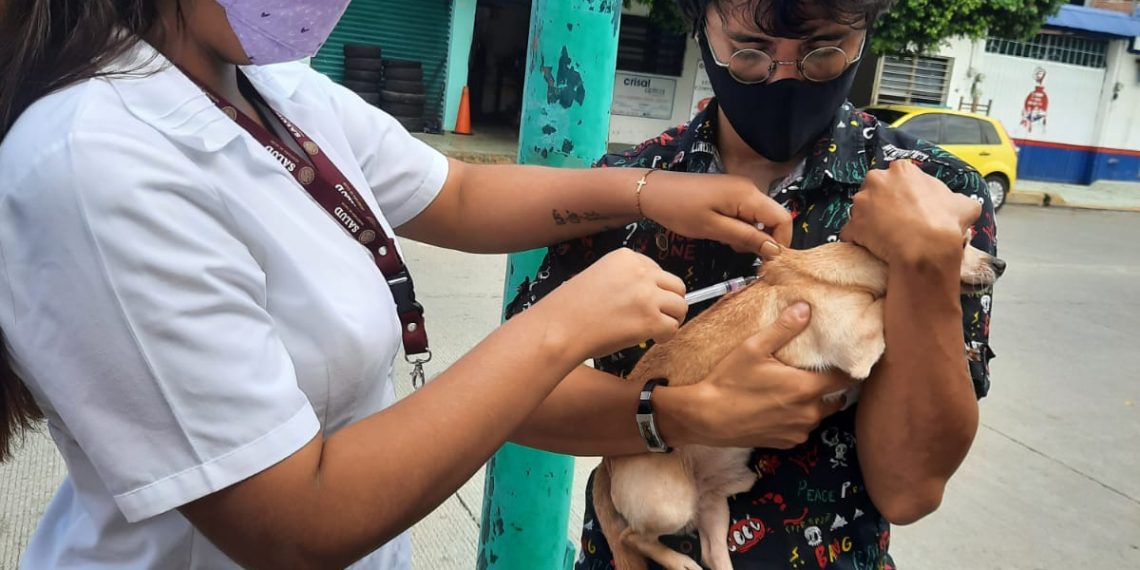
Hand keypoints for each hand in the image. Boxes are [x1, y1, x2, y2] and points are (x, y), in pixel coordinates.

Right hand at [535, 248, 686, 359]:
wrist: (559, 329)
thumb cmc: (570, 309)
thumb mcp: (598, 276)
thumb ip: (624, 279)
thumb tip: (649, 294)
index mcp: (625, 257)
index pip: (657, 270)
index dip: (654, 289)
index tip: (643, 302)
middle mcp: (640, 272)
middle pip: (676, 285)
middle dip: (669, 302)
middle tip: (657, 317)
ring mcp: (647, 295)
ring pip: (680, 306)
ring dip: (671, 319)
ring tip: (656, 329)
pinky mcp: (650, 320)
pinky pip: (672, 327)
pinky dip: (665, 336)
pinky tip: (652, 339)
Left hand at [641, 171, 792, 252]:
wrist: (653, 191)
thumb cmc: (680, 210)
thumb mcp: (713, 228)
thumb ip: (746, 237)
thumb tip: (775, 250)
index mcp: (748, 194)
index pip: (783, 218)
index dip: (781, 242)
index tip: (766, 261)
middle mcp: (749, 188)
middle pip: (772, 218)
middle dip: (763, 240)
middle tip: (741, 253)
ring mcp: (739, 189)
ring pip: (759, 218)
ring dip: (749, 235)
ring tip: (726, 242)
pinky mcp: (729, 193)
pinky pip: (745, 213)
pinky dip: (739, 227)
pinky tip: (722, 234)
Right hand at [664, 303, 852, 448]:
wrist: (706, 418)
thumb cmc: (728, 381)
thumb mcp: (753, 348)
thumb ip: (783, 329)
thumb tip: (805, 309)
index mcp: (805, 388)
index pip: (845, 378)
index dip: (846, 368)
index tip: (841, 360)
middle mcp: (808, 414)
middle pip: (836, 400)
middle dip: (830, 388)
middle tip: (816, 374)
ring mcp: (798, 431)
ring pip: (818, 416)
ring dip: (813, 405)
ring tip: (796, 391)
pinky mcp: (786, 443)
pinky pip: (802, 429)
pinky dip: (797, 419)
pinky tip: (780, 408)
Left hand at [839, 159, 981, 265]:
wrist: (926, 249)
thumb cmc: (945, 223)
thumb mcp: (964, 205)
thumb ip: (958, 199)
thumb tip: (963, 204)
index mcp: (901, 170)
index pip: (898, 175)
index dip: (904, 191)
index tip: (909, 204)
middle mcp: (876, 180)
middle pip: (875, 189)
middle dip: (882, 202)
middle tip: (895, 220)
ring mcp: (860, 203)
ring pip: (861, 210)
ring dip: (869, 221)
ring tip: (884, 237)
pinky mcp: (851, 226)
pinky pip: (851, 233)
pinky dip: (858, 240)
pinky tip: (870, 249)